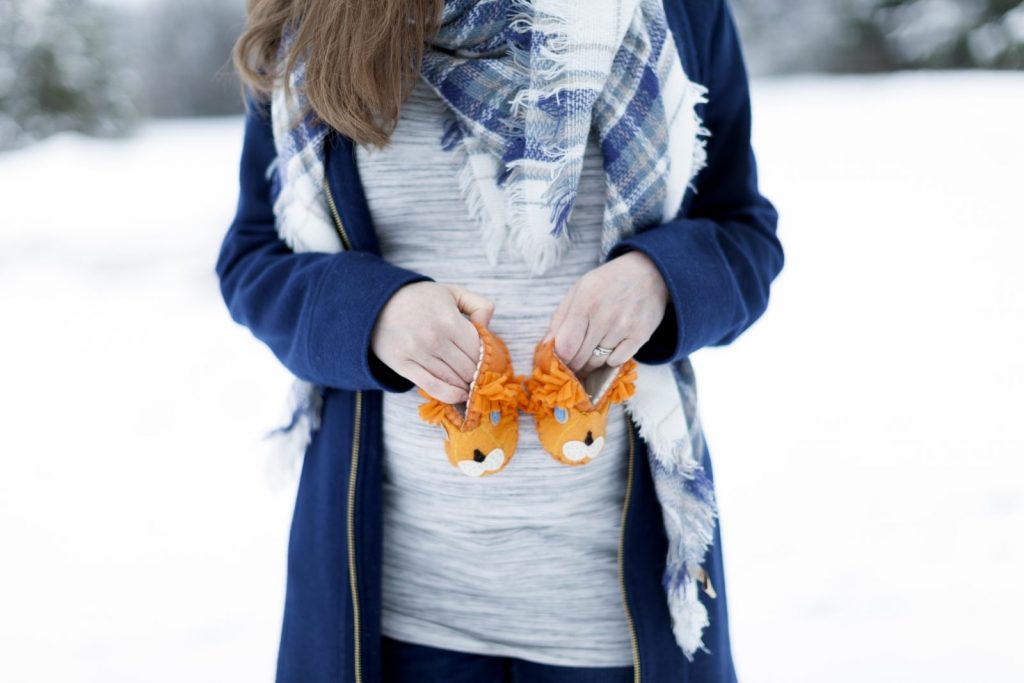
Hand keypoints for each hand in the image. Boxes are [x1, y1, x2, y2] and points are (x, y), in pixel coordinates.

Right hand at [371, 282, 493, 403]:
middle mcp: (435, 339)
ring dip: (466, 385)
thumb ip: (479, 305)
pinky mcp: (403, 366)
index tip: (490, 363)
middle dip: (478, 374)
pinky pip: (432, 386)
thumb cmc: (419, 298)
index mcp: (449, 320)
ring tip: (472, 386)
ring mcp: (418, 354)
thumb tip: (487, 328)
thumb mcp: (452, 291)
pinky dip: (449, 395)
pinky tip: (460, 395)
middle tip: (482, 377)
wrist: (377, 302)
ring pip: (453, 379)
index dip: (488, 359)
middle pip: (468, 367)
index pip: (479, 350)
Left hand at [543, 250, 667, 378]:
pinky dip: (610, 359)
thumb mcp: (579, 290)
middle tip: (571, 365)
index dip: (559, 359)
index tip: (558, 361)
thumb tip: (546, 345)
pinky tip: (610, 346)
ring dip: (590, 363)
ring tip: (589, 353)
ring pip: (597, 362)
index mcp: (585, 302)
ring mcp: (624, 328)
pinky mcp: (640, 336)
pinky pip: (616, 361)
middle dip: (572, 365)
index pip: (565, 346)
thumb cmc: (608, 282)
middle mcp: (604, 316)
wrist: (650, 273)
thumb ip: (560, 318)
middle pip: (580, 358)